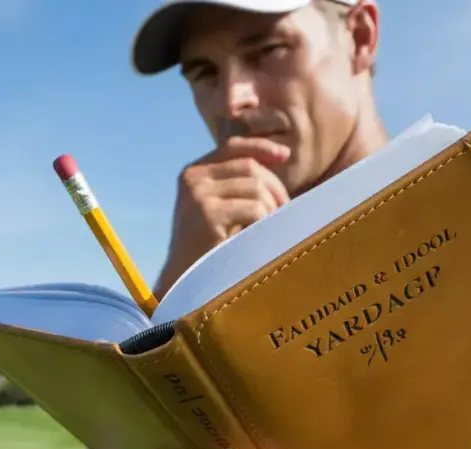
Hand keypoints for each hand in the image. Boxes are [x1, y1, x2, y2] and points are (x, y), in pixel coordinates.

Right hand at [161, 138, 290, 285]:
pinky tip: (258, 235)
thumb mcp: (218, 206)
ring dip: (271, 208)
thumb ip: (236, 183)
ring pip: (256, 187)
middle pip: (249, 167)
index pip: (232, 146)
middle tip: (284, 209)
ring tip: (268, 226)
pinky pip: (254, 208)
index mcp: (193, 173)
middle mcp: (193, 179)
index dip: (261, 147)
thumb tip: (278, 157)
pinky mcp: (208, 214)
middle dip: (274, 186)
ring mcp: (198, 195)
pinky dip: (265, 221)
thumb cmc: (208, 244)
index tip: (285, 155)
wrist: (185, 279)